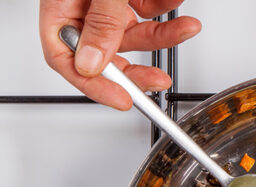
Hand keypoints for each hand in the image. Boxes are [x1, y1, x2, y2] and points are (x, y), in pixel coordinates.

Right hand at [40, 0, 200, 109]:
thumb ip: (100, 22)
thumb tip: (93, 62)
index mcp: (60, 6)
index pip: (65, 60)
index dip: (94, 85)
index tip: (123, 100)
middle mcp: (83, 7)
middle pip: (107, 55)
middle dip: (139, 70)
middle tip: (160, 82)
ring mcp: (108, 2)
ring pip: (137, 34)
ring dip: (165, 36)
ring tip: (187, 28)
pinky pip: (150, 11)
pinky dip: (166, 11)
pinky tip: (173, 1)